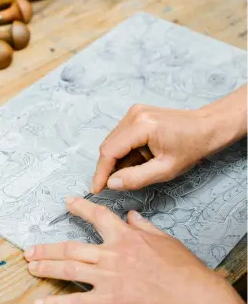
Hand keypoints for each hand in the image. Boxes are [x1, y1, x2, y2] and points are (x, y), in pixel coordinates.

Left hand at [24, 198, 246, 303]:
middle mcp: (111, 254)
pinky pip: (78, 302)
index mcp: (125, 236)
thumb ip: (144, 226)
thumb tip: (132, 215)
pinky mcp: (110, 300)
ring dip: (47, 268)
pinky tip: (41, 303)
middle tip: (30, 249)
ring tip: (30, 266)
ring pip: (69, 270)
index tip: (67, 201)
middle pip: (72, 247)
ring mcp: (108, 277)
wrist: (192, 297)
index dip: (80, 207)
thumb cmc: (181, 268)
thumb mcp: (164, 239)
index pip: (97, 216)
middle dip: (48, 248)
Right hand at [92, 85, 247, 192]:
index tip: (96, 190)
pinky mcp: (137, 114)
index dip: (100, 173)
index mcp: (141, 125)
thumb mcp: (165, 169)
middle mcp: (133, 114)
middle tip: (110, 186)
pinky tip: (135, 162)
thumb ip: (136, 178)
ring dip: (116, 160)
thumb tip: (111, 183)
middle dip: (107, 168)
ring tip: (130, 173)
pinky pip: (122, 136)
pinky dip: (124, 152)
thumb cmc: (192, 147)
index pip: (110, 151)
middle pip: (108, 145)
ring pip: (113, 141)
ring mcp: (134, 112)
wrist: (207, 126)